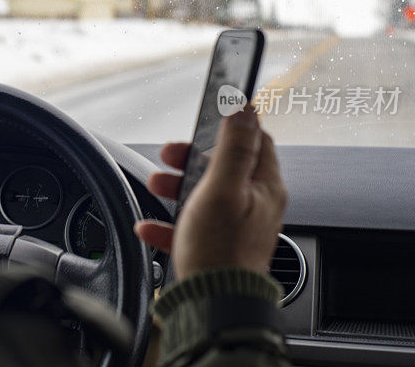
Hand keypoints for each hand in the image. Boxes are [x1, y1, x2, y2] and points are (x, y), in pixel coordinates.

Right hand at [134, 107, 286, 279]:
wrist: (212, 303)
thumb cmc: (220, 249)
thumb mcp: (223, 188)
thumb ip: (234, 148)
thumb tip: (247, 109)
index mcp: (263, 187)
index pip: (257, 142)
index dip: (230, 128)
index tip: (206, 124)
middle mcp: (254, 206)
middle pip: (223, 167)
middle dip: (191, 158)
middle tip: (169, 156)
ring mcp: (235, 227)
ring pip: (204, 195)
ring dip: (176, 186)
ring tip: (156, 184)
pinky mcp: (216, 247)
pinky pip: (190, 226)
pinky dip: (169, 222)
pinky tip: (151, 225)